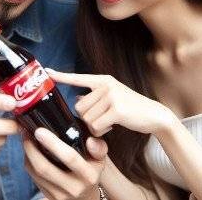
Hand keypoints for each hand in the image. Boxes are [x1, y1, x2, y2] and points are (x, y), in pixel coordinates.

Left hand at [23, 127, 107, 199]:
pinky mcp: (49, 198)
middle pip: (45, 168)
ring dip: (27, 155)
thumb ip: (99, 148)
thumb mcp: (100, 159)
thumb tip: (91, 141)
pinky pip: (34, 179)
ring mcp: (60, 196)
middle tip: (26, 132)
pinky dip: (29, 163)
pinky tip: (29, 151)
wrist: (86, 198)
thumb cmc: (91, 172)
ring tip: (25, 138)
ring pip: (36, 174)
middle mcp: (74, 188)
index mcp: (88, 176)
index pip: (69, 157)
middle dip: (31, 149)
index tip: (40, 131)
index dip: (53, 143)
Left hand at [47, 69, 174, 136]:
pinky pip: (95, 125)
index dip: (61, 76)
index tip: (47, 71)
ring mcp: (111, 95)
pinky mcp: (116, 109)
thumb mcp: (111, 98)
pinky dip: (101, 130)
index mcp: (103, 80)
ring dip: (95, 125)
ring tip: (109, 121)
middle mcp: (105, 85)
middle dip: (87, 117)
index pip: (78, 77)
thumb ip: (93, 97)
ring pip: (86, 117)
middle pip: (78, 106)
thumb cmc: (130, 108)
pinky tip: (112, 126)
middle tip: (103, 117)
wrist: (154, 115)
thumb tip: (77, 98)